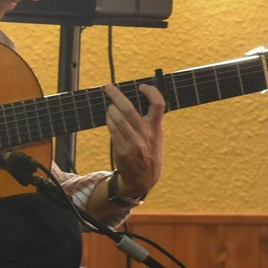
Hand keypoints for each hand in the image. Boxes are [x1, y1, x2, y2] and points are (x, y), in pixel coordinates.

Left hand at [103, 84, 164, 200]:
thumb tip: (138, 101)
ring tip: (109, 106)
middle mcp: (145, 135)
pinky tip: (109, 117)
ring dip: (110, 109)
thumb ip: (150, 123)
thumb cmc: (149, 155)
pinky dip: (109, 120)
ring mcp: (133, 143)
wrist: (142, 180)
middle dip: (116, 95)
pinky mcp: (121, 150)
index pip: (159, 105)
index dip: (151, 92)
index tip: (141, 86)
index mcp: (156, 129)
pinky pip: (112, 130)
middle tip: (108, 87)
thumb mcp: (156, 139)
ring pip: (117, 118)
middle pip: (129, 109)